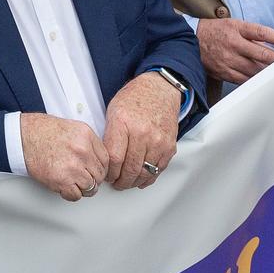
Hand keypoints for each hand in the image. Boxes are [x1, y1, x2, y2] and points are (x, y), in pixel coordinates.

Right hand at [20, 113, 107, 200]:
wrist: (23, 136)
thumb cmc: (43, 131)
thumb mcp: (73, 128)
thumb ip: (88, 143)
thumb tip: (98, 160)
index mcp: (86, 136)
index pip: (106, 160)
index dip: (101, 168)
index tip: (96, 171)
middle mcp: (82, 151)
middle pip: (99, 175)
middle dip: (93, 179)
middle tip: (85, 179)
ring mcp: (72, 167)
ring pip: (90, 187)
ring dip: (83, 188)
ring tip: (75, 184)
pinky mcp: (61, 180)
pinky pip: (75, 195)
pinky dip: (71, 194)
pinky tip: (66, 187)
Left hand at [102, 73, 181, 189]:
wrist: (160, 89)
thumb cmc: (135, 98)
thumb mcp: (113, 112)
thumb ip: (109, 136)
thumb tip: (104, 160)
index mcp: (123, 123)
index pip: (113, 158)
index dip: (108, 172)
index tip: (106, 175)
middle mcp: (142, 133)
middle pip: (129, 169)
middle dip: (120, 181)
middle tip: (116, 183)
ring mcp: (158, 141)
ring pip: (144, 173)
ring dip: (134, 182)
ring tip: (127, 182)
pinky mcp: (169, 146)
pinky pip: (158, 170)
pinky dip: (149, 178)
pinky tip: (141, 178)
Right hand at [195, 17, 273, 83]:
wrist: (191, 39)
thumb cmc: (216, 31)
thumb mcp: (234, 25)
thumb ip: (252, 36)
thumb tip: (273, 47)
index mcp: (237, 28)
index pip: (263, 33)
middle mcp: (233, 43)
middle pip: (262, 54)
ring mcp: (228, 59)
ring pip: (255, 69)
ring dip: (268, 72)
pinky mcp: (223, 72)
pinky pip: (244, 79)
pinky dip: (255, 80)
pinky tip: (262, 79)